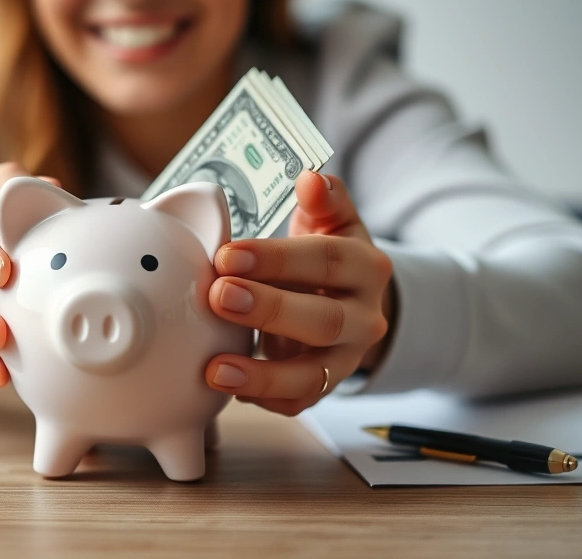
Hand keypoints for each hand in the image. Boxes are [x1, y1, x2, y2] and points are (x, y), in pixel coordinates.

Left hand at [204, 170, 394, 415]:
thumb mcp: (331, 221)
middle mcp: (364, 317)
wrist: (350, 300)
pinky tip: (227, 388)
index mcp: (366, 267)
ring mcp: (346, 358)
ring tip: (216, 370)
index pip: (326, 260)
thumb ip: (323, 200)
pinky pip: (298, 402)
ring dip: (262, 375)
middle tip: (219, 296)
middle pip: (323, 321)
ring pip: (312, 375)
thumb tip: (310, 178)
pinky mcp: (325, 386)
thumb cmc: (326, 256)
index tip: (228, 254)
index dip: (278, 258)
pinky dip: (263, 399)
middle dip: (269, 310)